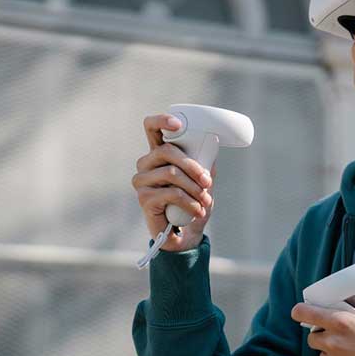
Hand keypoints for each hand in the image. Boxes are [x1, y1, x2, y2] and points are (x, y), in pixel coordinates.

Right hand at [131, 114, 215, 251]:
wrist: (185, 234)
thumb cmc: (193, 202)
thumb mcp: (203, 180)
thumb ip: (205, 162)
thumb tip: (213, 145)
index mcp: (159, 153)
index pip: (151, 128)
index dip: (162, 121)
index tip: (178, 124)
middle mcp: (146, 163)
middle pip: (167, 151)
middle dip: (193, 165)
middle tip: (208, 182)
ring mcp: (142, 180)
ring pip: (171, 172)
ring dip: (194, 187)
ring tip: (205, 200)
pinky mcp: (143, 198)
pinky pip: (170, 193)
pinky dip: (190, 202)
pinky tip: (197, 211)